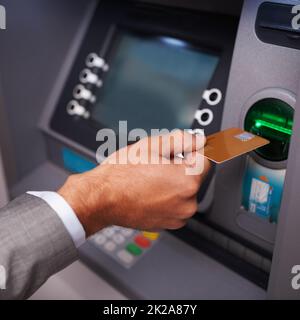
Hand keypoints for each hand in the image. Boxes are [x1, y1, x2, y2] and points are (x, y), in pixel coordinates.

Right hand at [58, 130, 209, 236]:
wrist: (102, 199)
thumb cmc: (121, 175)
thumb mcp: (151, 146)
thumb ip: (181, 140)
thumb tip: (198, 140)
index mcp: (187, 181)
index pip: (205, 158)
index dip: (194, 149)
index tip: (188, 147)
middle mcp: (187, 203)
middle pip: (194, 176)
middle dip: (181, 166)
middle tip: (158, 163)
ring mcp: (177, 216)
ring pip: (184, 191)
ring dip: (174, 183)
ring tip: (151, 178)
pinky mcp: (168, 224)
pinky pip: (175, 204)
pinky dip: (168, 197)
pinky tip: (149, 190)